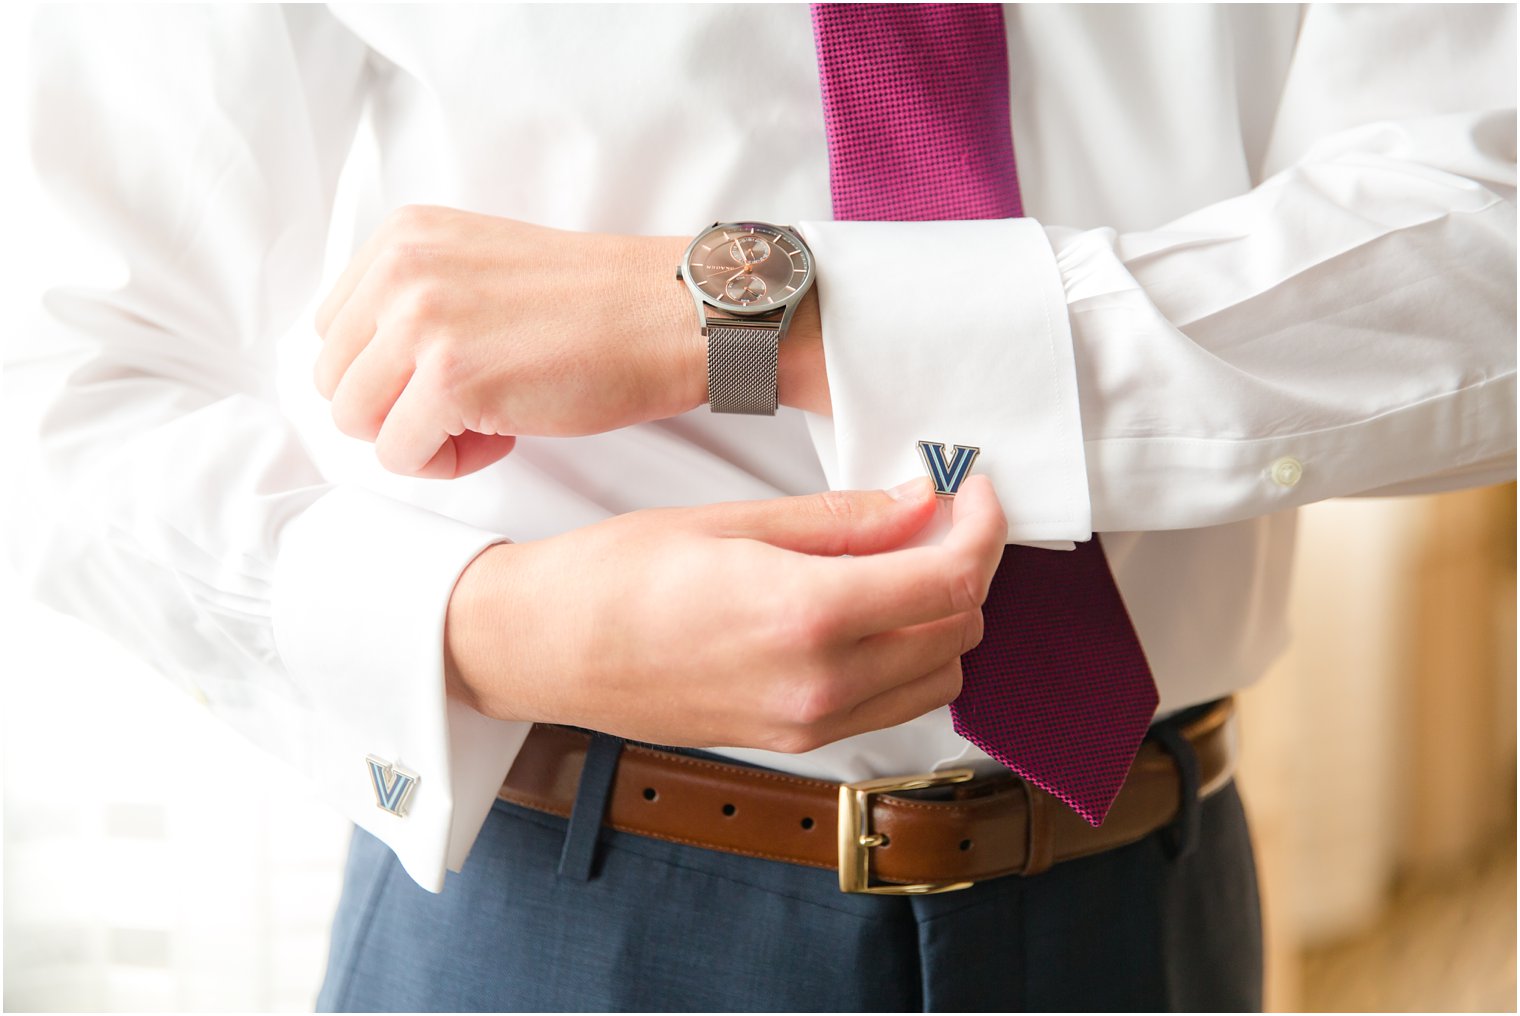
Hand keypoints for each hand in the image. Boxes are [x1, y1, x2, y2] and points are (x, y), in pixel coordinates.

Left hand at [312, 205, 827, 479]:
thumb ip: (415, 301)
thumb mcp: (479, 269)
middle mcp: (401, 270)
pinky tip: (504, 436)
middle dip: (395, 410)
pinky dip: (448, 464)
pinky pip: (400, 457)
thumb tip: (367, 375)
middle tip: (469, 407)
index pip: (333, 332)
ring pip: (356, 422)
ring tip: (484, 423)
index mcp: (403, 238)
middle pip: (335, 381)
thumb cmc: (594, 306)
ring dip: (417, 439)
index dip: (388, 373)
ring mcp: (421, 323)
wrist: (670, 315)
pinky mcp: (448, 380)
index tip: (451, 375)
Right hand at [445, 476, 1005, 752]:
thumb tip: (921, 503)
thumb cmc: (616, 576)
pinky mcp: (795, 743)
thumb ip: (841, 520)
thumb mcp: (732, 522)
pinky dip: (908, 657)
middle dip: (965, 566)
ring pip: (939, 676)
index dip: (983, 527)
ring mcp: (810, 724)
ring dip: (942, 617)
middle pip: (959, 630)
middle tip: (936, 514)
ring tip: (901, 562)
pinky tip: (869, 610)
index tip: (974, 489)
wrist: (543, 651)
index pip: (950, 580)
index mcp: (807, 615)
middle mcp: (822, 685)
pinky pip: (893, 704)